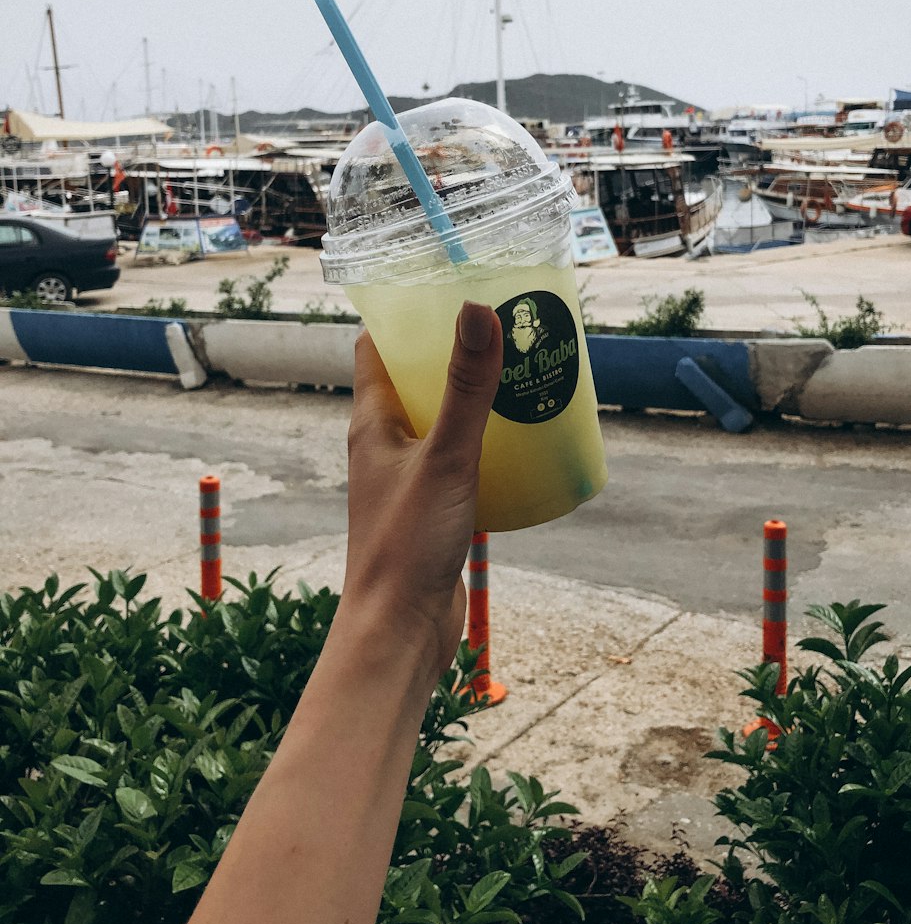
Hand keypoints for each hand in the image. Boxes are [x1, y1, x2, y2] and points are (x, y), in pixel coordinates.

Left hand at [341, 300, 501, 679]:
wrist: (401, 633)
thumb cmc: (406, 546)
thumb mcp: (446, 458)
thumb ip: (466, 389)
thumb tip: (476, 310)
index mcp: (372, 424)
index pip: (377, 349)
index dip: (404, 315)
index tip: (447, 289)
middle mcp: (386, 446)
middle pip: (416, 381)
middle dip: (455, 353)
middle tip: (505, 329)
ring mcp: (409, 479)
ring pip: (443, 422)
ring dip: (475, 399)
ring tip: (523, 376)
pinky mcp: (434, 509)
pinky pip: (461, 460)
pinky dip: (489, 444)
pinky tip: (525, 443)